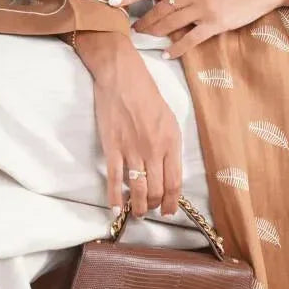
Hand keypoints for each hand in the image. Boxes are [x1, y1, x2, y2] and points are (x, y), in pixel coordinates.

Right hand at [90, 42, 182, 216]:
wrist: (122, 76)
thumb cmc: (146, 92)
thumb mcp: (168, 117)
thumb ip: (169, 143)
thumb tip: (167, 168)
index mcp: (171, 140)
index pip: (175, 181)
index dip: (171, 201)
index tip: (168, 210)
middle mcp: (154, 149)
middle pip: (156, 189)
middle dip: (154, 205)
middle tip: (150, 211)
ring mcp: (132, 149)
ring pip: (138, 188)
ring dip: (138, 206)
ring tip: (137, 212)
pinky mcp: (113, 147)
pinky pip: (114, 178)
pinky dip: (114, 198)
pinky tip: (115, 209)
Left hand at [109, 0, 288, 59]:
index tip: (113, 1)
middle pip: (160, 9)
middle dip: (143, 20)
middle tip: (132, 27)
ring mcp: (204, 7)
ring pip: (170, 24)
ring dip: (155, 32)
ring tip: (145, 37)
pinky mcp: (215, 24)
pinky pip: (189, 39)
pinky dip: (176, 48)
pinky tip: (167, 54)